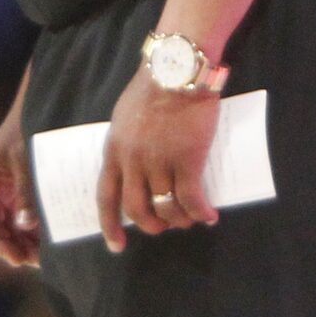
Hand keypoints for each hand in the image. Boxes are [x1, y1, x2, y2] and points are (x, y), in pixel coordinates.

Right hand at [0, 83, 40, 269]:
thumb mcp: (25, 160)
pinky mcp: (24, 192)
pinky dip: (35, 232)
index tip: (16, 260)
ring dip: (26, 243)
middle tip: (36, 262)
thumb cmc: (29, 130)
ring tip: (45, 257)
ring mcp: (9, 192)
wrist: (42, 107)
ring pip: (13, 227)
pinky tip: (48, 242)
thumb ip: (26, 193)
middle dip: (15, 247)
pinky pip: (26, 219)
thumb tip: (26, 226)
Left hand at [98, 68, 219, 252]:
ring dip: (179, 221)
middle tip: (165, 226)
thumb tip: (134, 170)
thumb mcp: (125, 117)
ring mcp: (158, 161)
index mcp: (114, 148)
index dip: (110, 224)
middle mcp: (132, 159)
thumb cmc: (153, 89)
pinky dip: (200, 213)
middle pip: (136, 208)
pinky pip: (191, 200)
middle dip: (151, 225)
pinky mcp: (186, 160)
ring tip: (190, 219)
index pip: (105, 195)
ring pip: (165, 208)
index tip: (116, 246)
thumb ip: (126, 144)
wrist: (176, 70)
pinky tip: (209, 216)